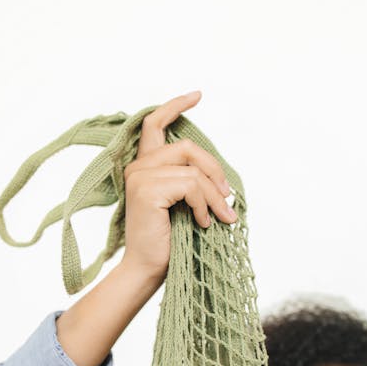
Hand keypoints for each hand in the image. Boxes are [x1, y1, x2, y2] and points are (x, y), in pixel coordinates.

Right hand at [121, 90, 237, 280]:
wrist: (148, 270)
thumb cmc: (166, 242)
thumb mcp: (182, 205)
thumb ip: (190, 181)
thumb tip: (221, 178)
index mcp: (143, 168)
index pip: (154, 124)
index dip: (175, 106)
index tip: (198, 95)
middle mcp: (137, 167)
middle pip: (187, 146)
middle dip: (215, 170)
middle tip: (229, 198)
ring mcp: (140, 177)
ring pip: (193, 170)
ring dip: (214, 195)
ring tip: (222, 217)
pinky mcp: (147, 190)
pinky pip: (190, 185)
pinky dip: (204, 205)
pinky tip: (203, 223)